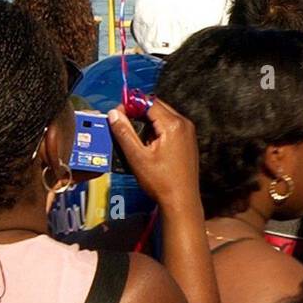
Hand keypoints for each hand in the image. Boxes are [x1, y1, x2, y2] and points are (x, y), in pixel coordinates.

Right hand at [109, 98, 201, 215]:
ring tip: (132, 134)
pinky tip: (146, 142)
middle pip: (157, 106)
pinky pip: (170, 126)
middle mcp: (184, 124)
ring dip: (147, 120)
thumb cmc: (160, 181)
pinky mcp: (188, 140)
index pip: (149, 102)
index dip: (131, 104)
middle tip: (121, 121)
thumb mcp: (137, 157)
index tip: (117, 113)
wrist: (182, 200)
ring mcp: (188, 132)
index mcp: (173, 125)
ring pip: (163, 116)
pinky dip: (156, 128)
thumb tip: (114, 113)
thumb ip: (124, 133)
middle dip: (138, 111)